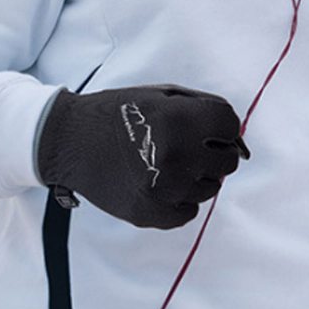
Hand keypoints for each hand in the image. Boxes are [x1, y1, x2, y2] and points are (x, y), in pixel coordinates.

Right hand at [36, 84, 249, 228]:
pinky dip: (181, 199)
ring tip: (170, 162)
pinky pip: (189, 212)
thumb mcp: (163, 94)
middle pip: (227, 161)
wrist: (69, 140)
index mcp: (179, 120)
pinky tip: (162, 182)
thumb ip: (205, 107)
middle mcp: (173, 156)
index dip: (223, 124)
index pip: (230, 125)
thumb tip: (238, 134)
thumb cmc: (121, 111)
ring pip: (211, 188)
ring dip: (199, 175)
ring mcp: (161, 190)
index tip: (209, 125)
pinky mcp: (148, 214)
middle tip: (191, 145)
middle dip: (215, 151)